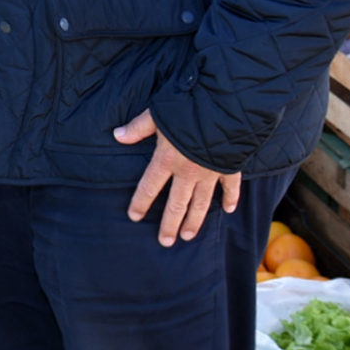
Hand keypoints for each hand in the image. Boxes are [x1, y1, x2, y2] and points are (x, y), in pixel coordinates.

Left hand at [115, 111, 239, 245]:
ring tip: (188, 236)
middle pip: (176, 204)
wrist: (225, 107)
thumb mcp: (158, 114)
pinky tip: (230, 210)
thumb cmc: (188, 108)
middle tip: (165, 242)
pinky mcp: (230, 167)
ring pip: (201, 203)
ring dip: (195, 221)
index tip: (134, 216)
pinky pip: (231, 187)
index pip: (149, 187)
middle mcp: (188, 172)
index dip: (140, 203)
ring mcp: (210, 172)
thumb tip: (117, 135)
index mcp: (167, 160)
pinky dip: (231, 199)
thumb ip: (138, 128)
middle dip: (169, 224)